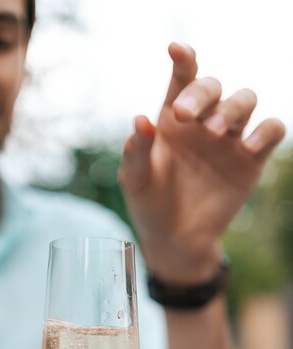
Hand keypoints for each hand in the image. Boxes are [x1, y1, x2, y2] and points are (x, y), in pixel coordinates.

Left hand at [119, 42, 285, 282]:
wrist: (175, 239)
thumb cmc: (150, 204)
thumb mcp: (135, 180)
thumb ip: (136, 151)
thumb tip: (140, 120)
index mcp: (173, 119)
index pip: (182, 80)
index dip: (183, 60)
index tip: (176, 50)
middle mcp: (203, 122)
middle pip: (213, 87)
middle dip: (202, 93)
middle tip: (186, 116)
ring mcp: (228, 139)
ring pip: (245, 100)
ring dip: (231, 109)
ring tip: (213, 132)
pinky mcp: (251, 160)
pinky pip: (271, 130)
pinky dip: (265, 131)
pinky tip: (246, 147)